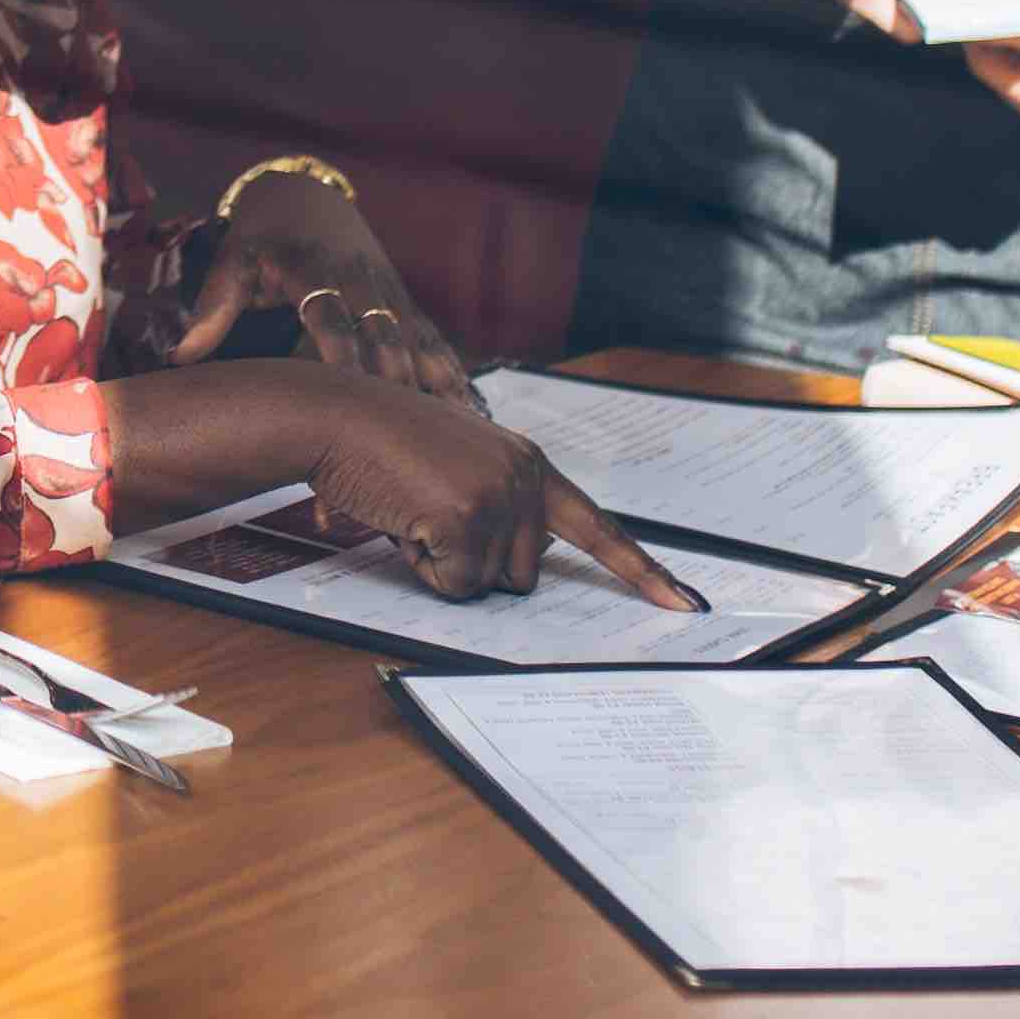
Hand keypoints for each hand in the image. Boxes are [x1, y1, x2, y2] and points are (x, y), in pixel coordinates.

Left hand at [175, 174, 479, 415]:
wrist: (305, 194)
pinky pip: (434, 340)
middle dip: (391, 395)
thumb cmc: (262, 236)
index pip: (331, 324)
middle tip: (394, 451)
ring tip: (451, 445)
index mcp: (315, 273)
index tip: (346, 399)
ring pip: (417, 344)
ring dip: (432, 390)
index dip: (339, 366)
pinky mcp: (405, 303)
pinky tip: (473, 414)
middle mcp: (361, 283)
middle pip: (384, 341)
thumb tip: (181, 356)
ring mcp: (389, 292)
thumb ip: (213, 306)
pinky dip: (452, 375)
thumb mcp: (232, 259)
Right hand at [291, 374, 703, 611]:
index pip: (597, 527)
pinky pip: (454, 587)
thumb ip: (498, 506)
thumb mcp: (457, 465)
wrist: (334, 414)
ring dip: (443, 565)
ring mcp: (500, 496)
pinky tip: (402, 520)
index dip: (642, 570)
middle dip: (472, 562)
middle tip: (427, 513)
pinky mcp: (467, 517)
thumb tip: (509, 575)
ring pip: (486, 586)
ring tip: (411, 510)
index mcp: (530, 463)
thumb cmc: (380, 445)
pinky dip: (422, 569)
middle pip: (524, 575)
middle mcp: (526, 477)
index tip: (686, 604)